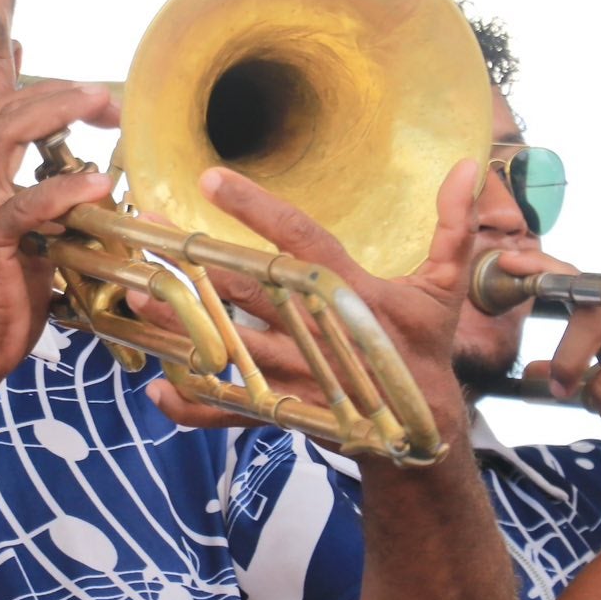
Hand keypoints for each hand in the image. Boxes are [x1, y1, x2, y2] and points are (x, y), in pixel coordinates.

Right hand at [0, 83, 119, 385]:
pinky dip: (64, 190)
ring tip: (102, 107)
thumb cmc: (1, 303)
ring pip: (7, 137)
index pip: (6, 117)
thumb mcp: (33, 244)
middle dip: (59, 94)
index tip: (96, 102)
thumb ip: (54, 212)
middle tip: (106, 96)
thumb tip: (95, 189)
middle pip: (6, 112)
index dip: (50, 98)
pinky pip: (26, 205)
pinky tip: (99, 185)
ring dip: (58, 113)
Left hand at [141, 160, 483, 440]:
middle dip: (193, 260)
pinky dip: (193, 406)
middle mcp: (314, 331)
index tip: (209, 179)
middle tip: (145, 230)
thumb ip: (452, 226)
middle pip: (243, 289)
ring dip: (178, 322)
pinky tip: (156, 389)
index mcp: (348, 292)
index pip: (297, 239)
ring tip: (133, 295)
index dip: (254, 208)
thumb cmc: (425, 350)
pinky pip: (230, 411)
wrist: (423, 433)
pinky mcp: (283, 409)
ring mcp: (295, 374)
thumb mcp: (445, 288)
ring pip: (226, 343)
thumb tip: (467, 167)